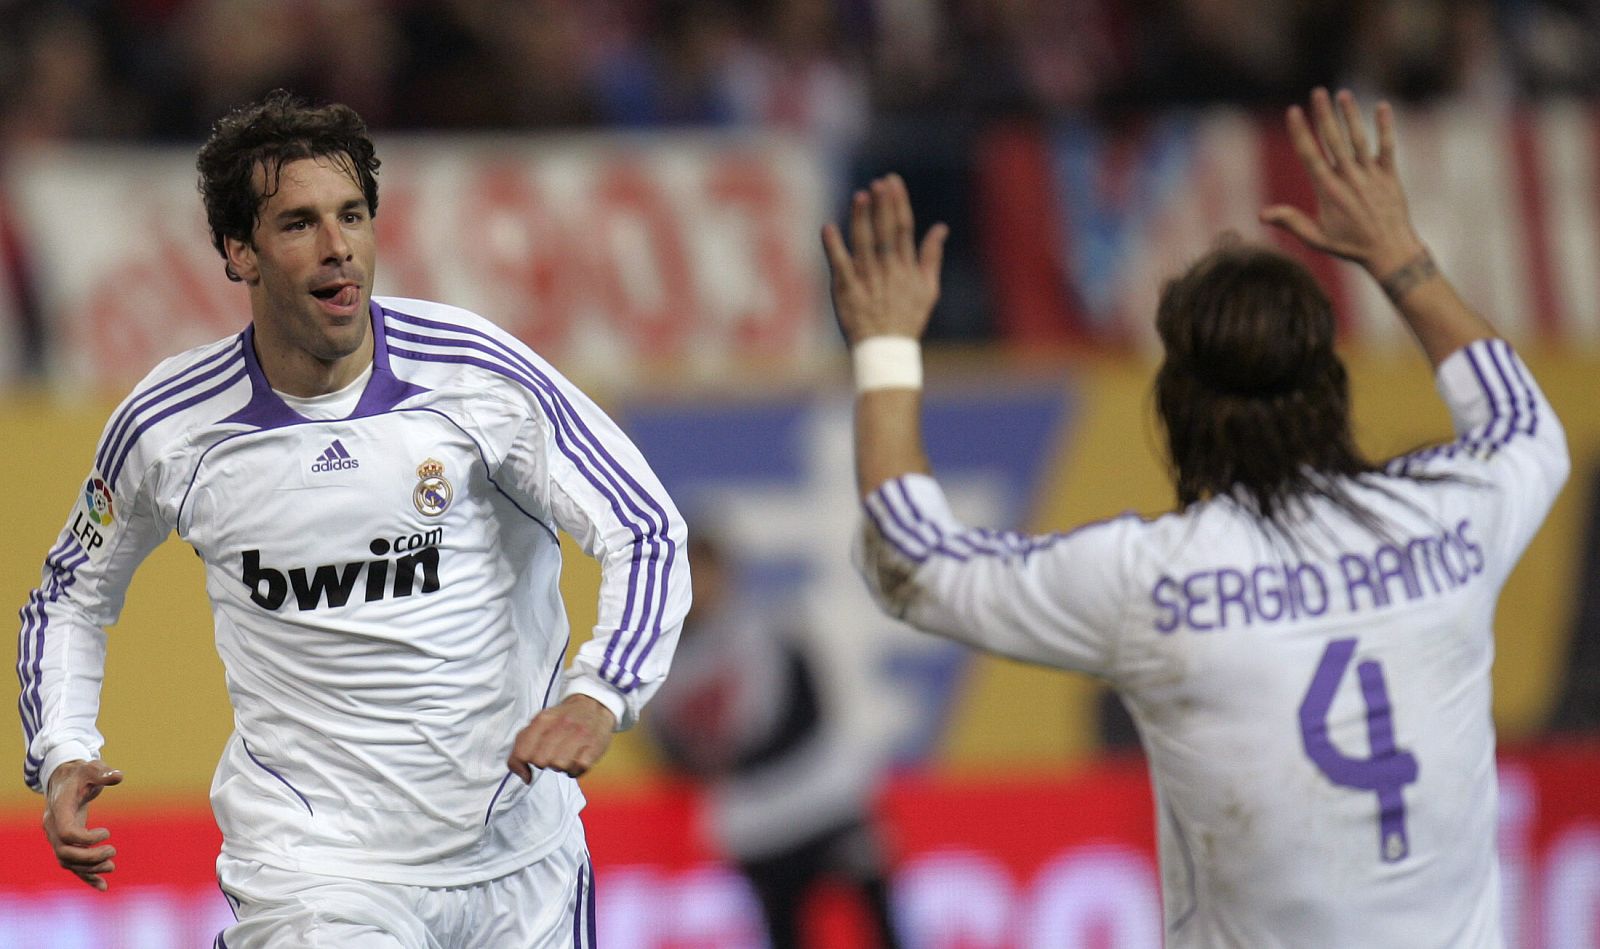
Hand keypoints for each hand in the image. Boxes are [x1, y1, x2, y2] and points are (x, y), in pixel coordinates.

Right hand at [43, 759, 122, 890]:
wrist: (65, 781)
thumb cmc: (80, 774)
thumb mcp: (92, 769)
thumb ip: (103, 773)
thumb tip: (118, 776)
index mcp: (58, 810)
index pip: (66, 833)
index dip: (86, 839)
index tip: (107, 833)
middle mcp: (53, 827)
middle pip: (65, 853)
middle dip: (89, 858)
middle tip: (113, 853)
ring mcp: (56, 838)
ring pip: (67, 862)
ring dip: (89, 869)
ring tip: (112, 867)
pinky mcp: (65, 844)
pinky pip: (72, 865)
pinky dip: (86, 877)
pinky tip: (102, 887)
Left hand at [507, 695, 616, 781]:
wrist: (594, 705)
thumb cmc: (563, 719)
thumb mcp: (539, 723)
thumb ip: (522, 745)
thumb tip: (524, 775)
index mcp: (543, 720)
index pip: (522, 752)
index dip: (521, 764)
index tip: (527, 768)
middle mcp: (561, 725)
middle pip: (540, 761)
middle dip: (544, 763)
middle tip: (552, 755)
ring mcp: (579, 735)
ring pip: (559, 766)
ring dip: (561, 767)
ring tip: (566, 757)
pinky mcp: (594, 746)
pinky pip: (577, 769)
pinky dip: (575, 770)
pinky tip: (576, 759)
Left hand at [821, 174, 948, 345]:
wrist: (887, 350)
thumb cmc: (907, 319)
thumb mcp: (928, 289)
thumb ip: (932, 257)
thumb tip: (941, 228)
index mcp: (907, 267)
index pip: (904, 228)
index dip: (898, 203)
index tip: (892, 182)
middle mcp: (888, 270)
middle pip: (886, 231)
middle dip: (883, 205)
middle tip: (879, 182)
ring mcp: (867, 280)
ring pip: (865, 244)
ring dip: (862, 219)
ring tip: (860, 196)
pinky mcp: (847, 291)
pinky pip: (840, 266)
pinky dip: (834, 247)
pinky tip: (828, 228)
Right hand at [1260, 88, 1425, 277]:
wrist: (1389, 251)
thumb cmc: (1350, 246)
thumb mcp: (1316, 238)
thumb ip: (1291, 222)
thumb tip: (1261, 214)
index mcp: (1328, 191)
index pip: (1310, 155)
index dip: (1301, 131)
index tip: (1293, 111)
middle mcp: (1349, 178)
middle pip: (1333, 140)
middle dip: (1324, 114)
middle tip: (1317, 92)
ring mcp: (1371, 175)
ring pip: (1358, 139)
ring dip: (1350, 115)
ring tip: (1342, 94)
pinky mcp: (1389, 175)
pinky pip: (1387, 146)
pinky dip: (1385, 127)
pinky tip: (1381, 107)